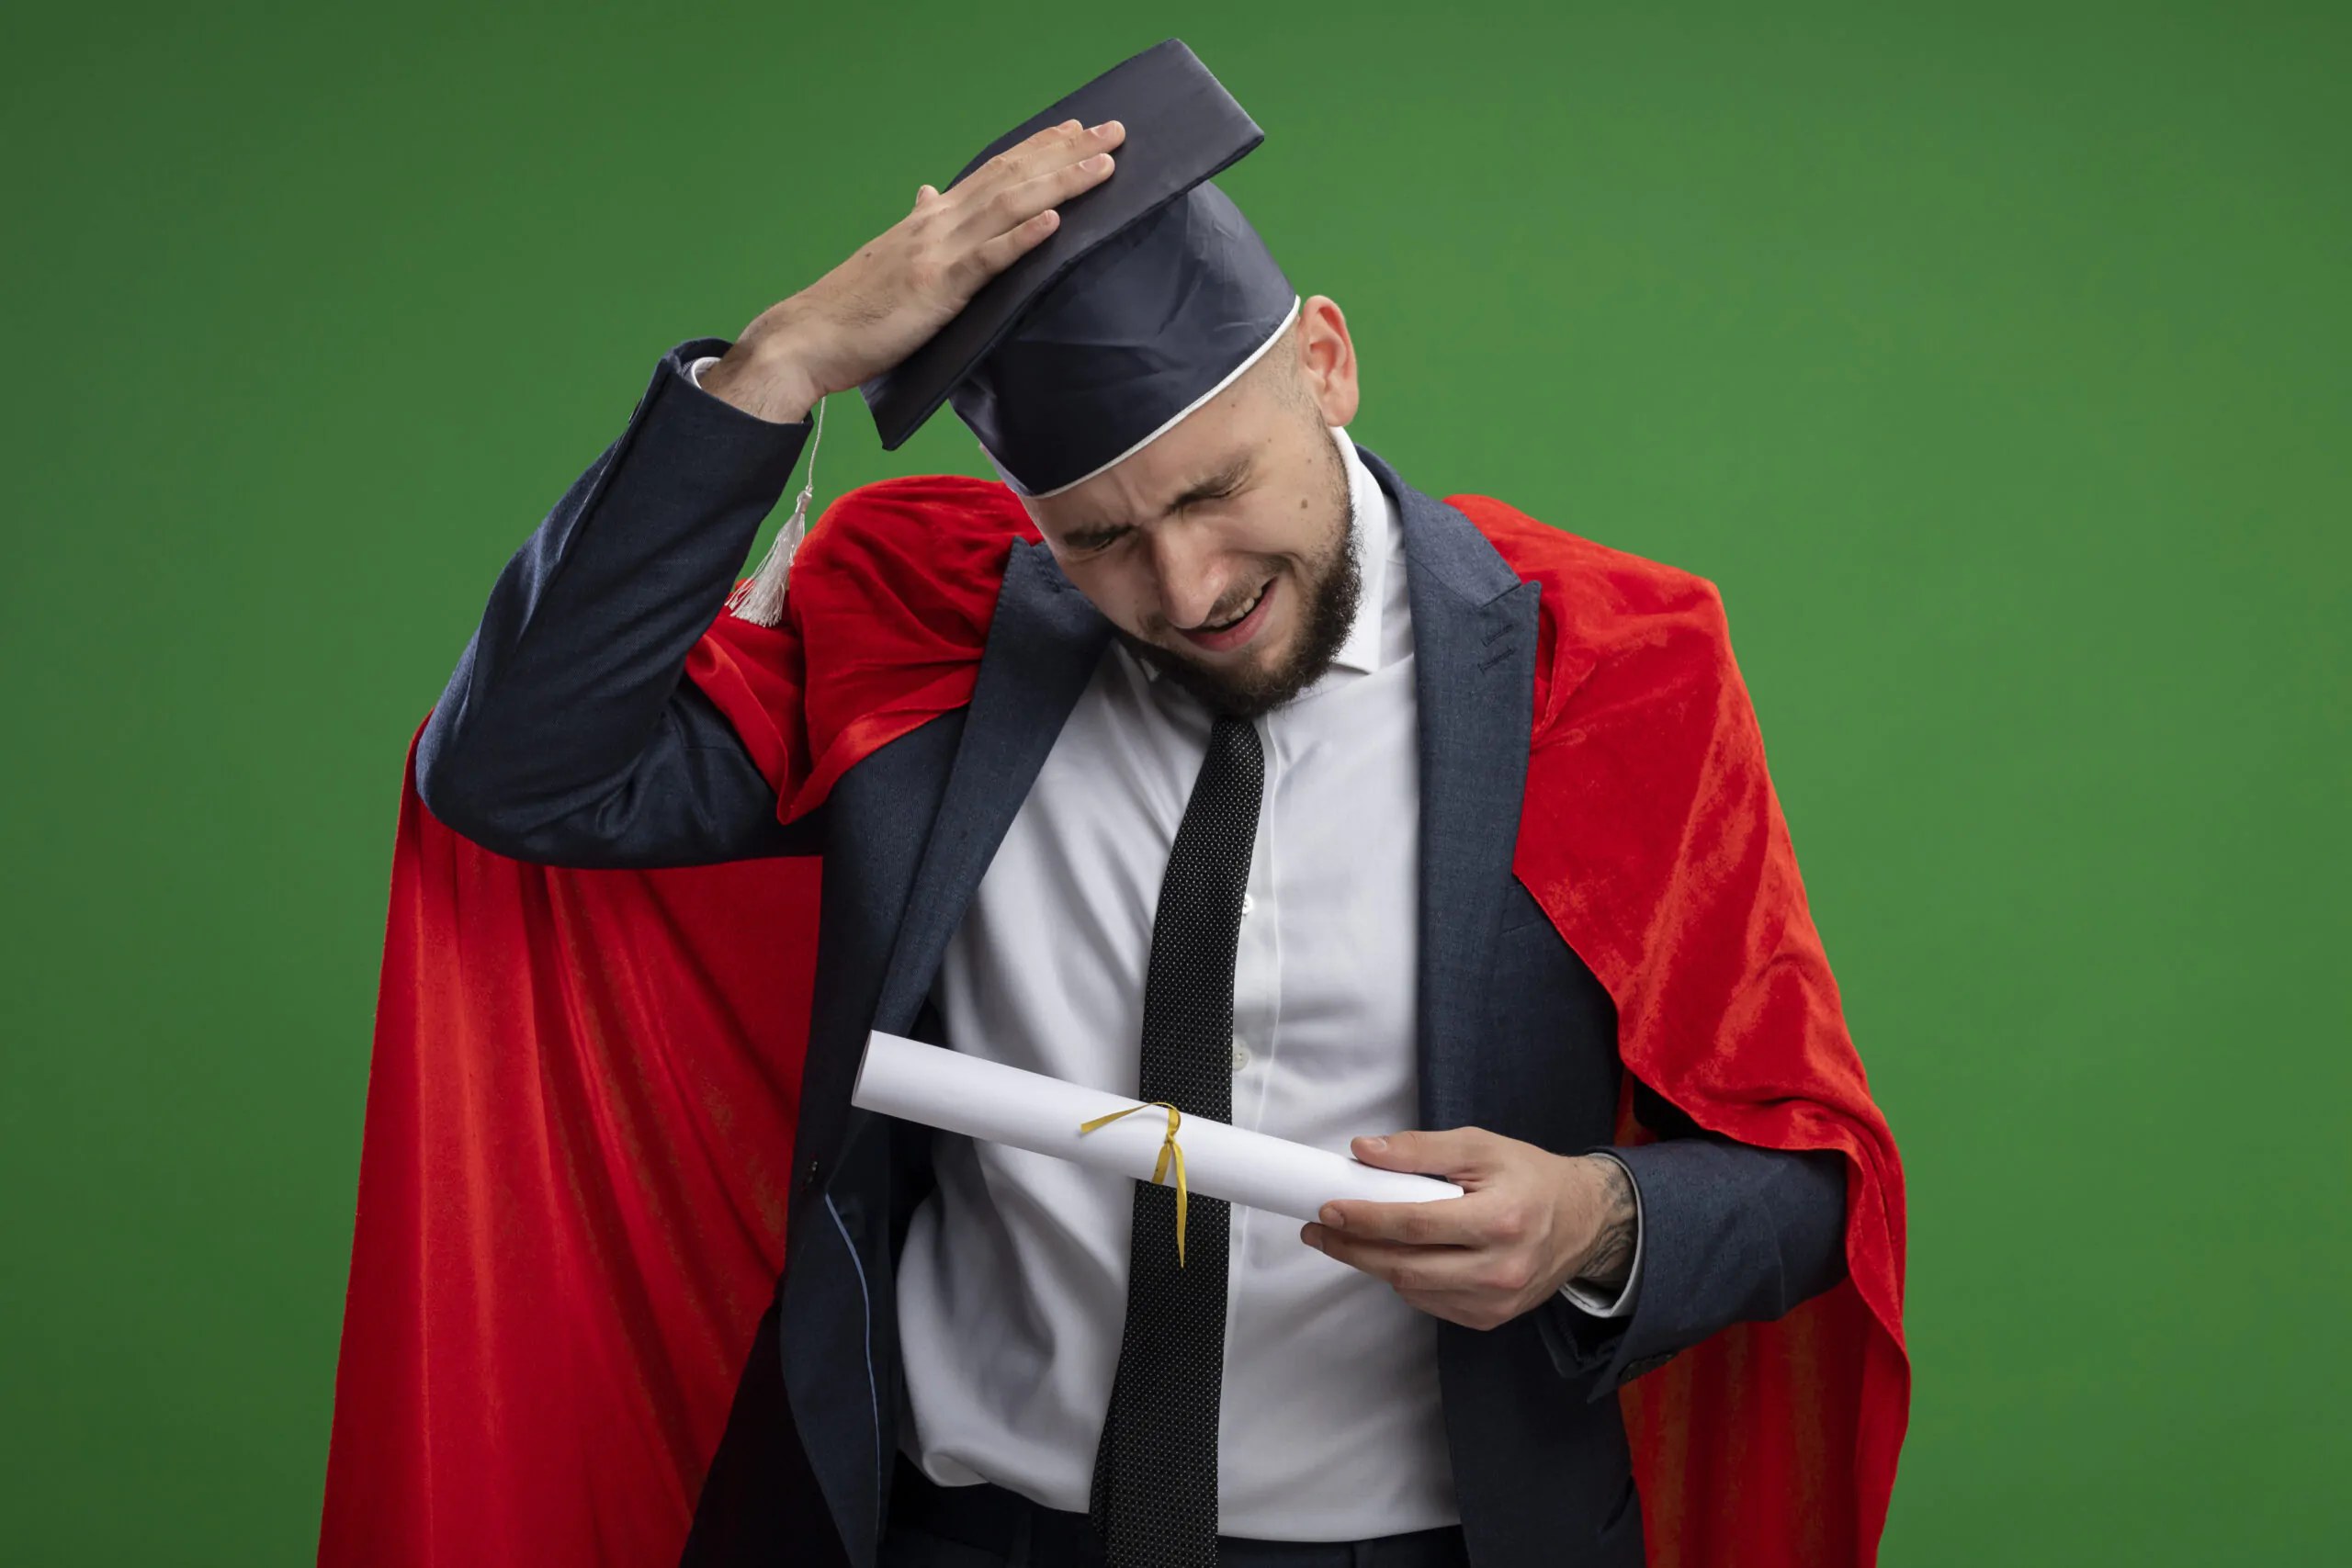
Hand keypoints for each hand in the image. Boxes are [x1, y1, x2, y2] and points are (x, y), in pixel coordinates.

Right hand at [701, 118, 1127, 423]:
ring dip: (1060, 183)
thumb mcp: (892, 256)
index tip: (1077, 130)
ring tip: (1103, 166)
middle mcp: (938, 223)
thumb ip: (919, 224)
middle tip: (1115, 133)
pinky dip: (1022, 237)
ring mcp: (938, 253)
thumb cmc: (853, 308)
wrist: (808, 338)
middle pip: (1013, 176)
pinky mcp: (937, 288)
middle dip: (1067, 153)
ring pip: (1010, 207)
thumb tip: (929, 193)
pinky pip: (988, 260)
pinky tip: (1055, 221)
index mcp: (930, 217)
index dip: (1039, 148)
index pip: (995, 171)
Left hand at [1301, 1129, 1637, 1330]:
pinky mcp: (1492, 1318)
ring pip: (1413, 1290)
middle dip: (1353, 1247)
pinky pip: (1430, 1303)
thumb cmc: (1531, 1178)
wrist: (1585, 1221)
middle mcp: (1501, 1268)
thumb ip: (1421, 1149)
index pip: (1416, 1224)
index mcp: (1501, 1220)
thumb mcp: (1481, 1146)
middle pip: (1406, 1267)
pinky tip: (1395, 1256)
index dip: (1366, 1217)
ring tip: (1345, 1238)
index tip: (1329, 1207)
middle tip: (1320, 1229)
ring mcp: (1497, 1301)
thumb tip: (1366, 1152)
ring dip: (1372, 1264)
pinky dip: (1405, 1280)